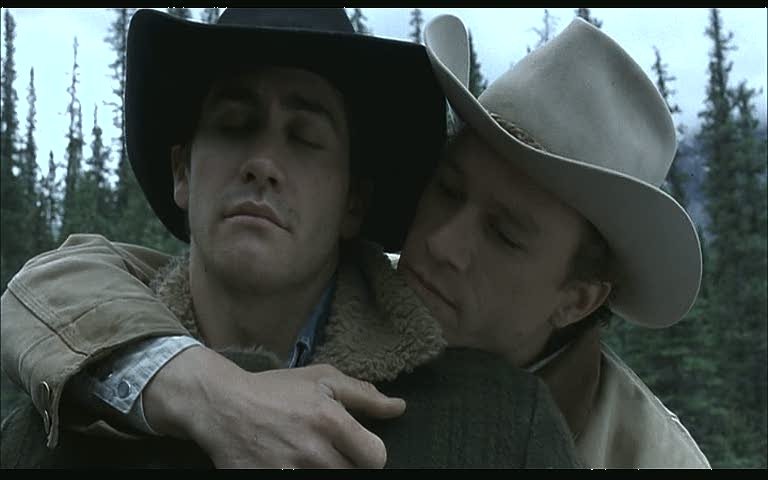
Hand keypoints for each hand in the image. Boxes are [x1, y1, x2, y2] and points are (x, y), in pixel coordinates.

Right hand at [143, 346, 404, 467]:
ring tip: (311, 456)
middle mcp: (312, 450)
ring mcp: (288, 470)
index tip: (360, 449)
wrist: (222, 405)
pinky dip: (299, 474)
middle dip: (348, 464)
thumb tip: (400, 407)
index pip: (376, 458)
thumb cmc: (276, 389)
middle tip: (333, 452)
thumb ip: (364, 395)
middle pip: (354, 474)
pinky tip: (292, 463)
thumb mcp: (321, 379)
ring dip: (324, 470)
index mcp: (329, 420)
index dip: (372, 455)